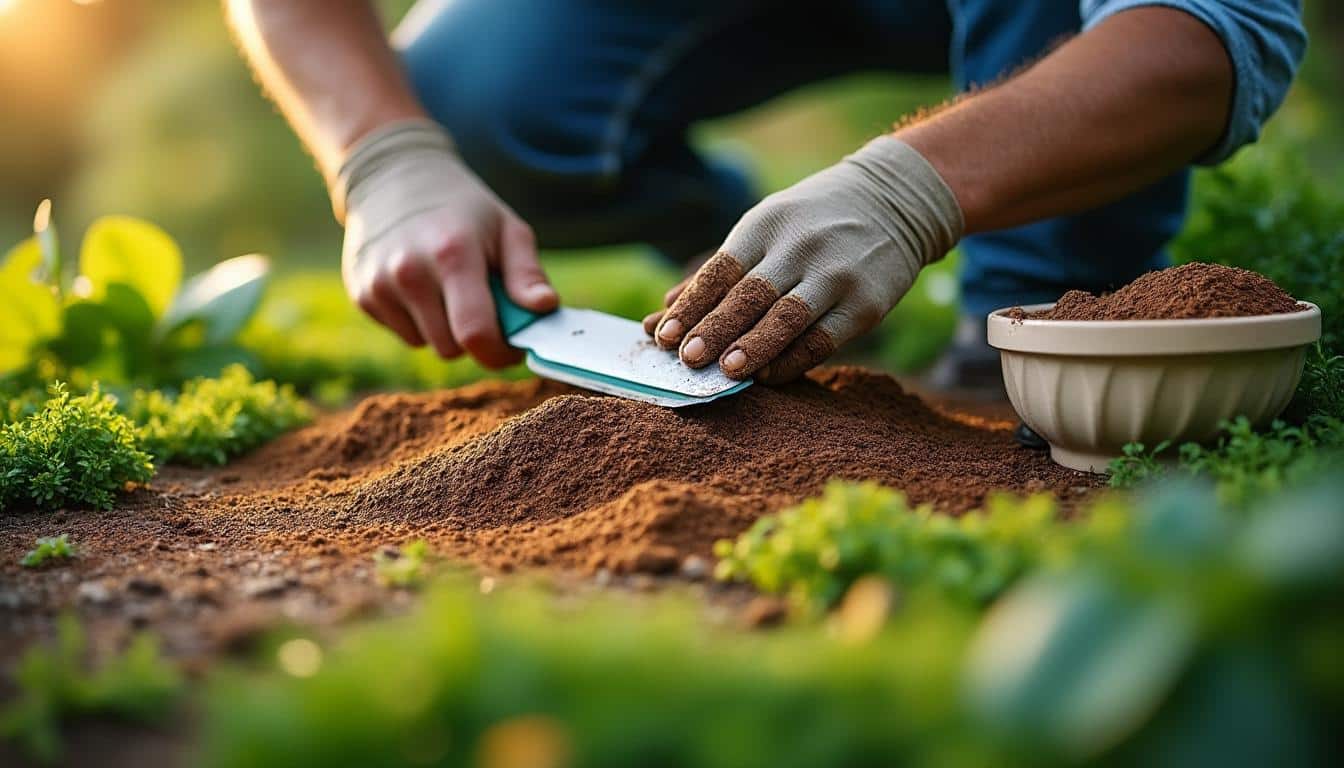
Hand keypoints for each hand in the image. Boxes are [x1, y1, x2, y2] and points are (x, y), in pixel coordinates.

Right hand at [335, 119, 557, 367]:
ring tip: (450, 291)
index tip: (513, 347)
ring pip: (427, 345)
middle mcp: (410, 272)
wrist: (394, 178)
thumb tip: (545, 308)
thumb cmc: (464, 210)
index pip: (476, 333)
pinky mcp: (362, 294)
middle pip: (451, 348)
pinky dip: (420, 322)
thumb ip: (527, 273)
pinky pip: (404, 334)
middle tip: (485, 310)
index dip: (500, 353)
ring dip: (446, 331)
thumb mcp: (506, 229)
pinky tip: (422, 288)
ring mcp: (380, 285)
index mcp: (453, 254)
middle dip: (475, 339)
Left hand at [644, 137, 962, 382]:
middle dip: (715, 328)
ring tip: (726, 371)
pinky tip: (768, 376)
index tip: (664, 335)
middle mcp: (801, 247)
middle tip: (687, 359)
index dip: (692, 304)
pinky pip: (824, 338)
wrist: (894, 201)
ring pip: (788, 317)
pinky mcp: (866, 303)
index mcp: (767, 224)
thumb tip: (664, 311)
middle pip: (750, 294)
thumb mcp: (766, 227)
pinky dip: (793, 360)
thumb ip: (719, 272)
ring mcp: (837, 274)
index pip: (722, 269)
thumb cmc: (811, 221)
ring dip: (754, 346)